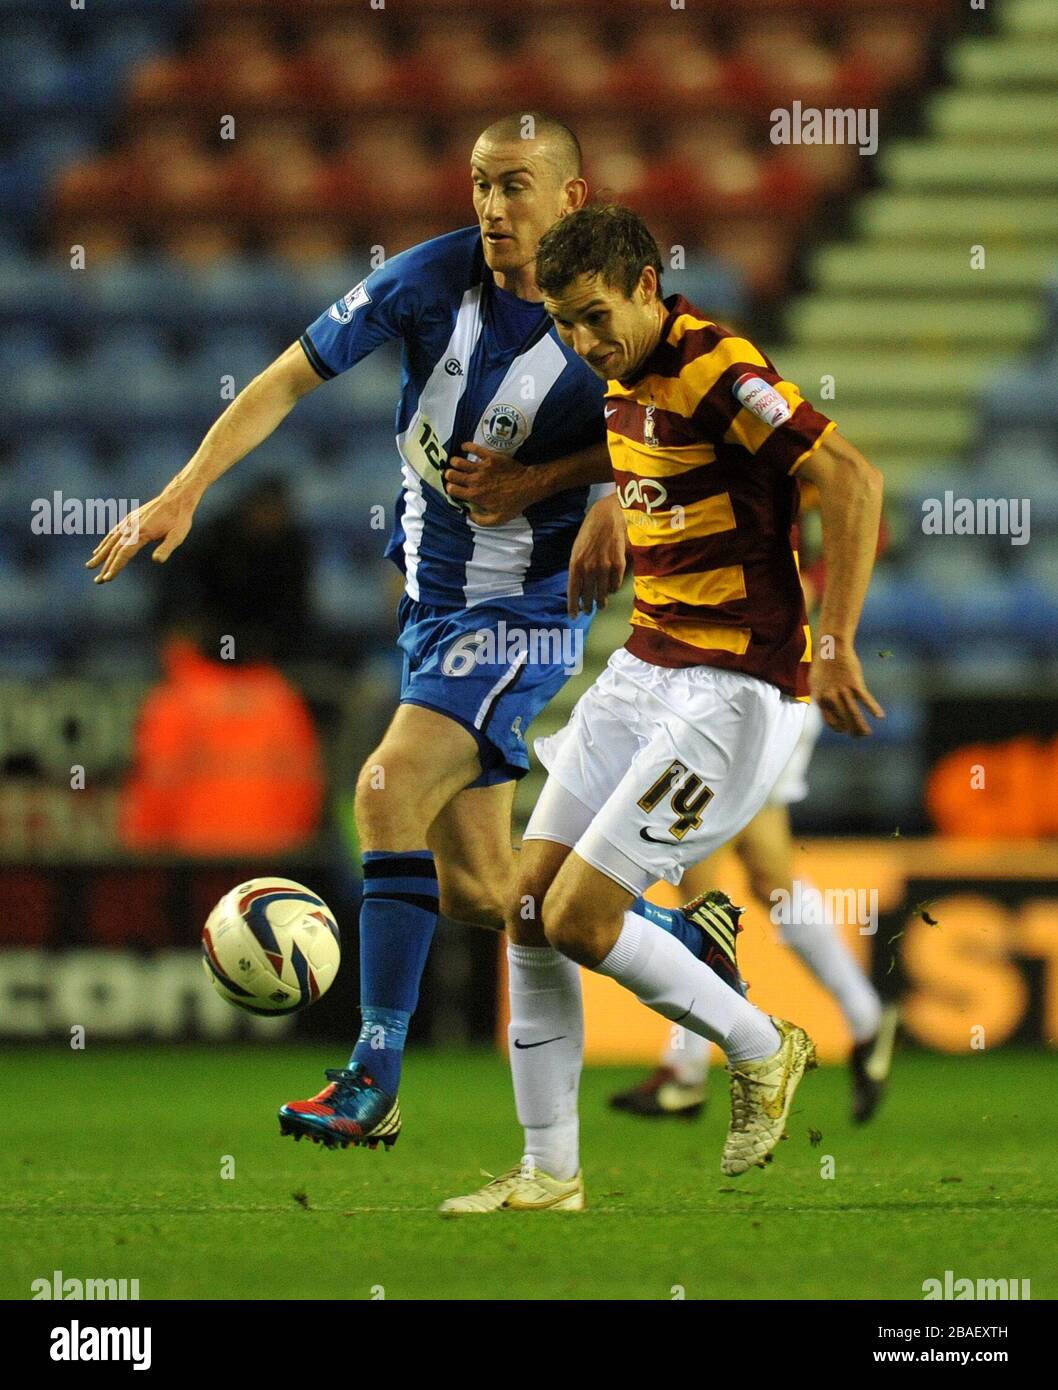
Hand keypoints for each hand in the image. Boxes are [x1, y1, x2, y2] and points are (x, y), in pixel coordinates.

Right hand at [86, 485, 197, 582]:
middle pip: (114, 550)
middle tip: (97, 581)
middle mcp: (132, 527)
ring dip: (100, 555)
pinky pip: (113, 532)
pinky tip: (99, 549)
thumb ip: (166, 548)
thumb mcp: (178, 535)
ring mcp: (129, 522)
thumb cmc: (179, 518)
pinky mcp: (130, 519)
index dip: (115, 566)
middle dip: (105, 566)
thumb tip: (157, 560)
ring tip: (90, 565)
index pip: (124, 553)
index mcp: (142, 533)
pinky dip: (105, 542)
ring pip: (110, 541)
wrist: (176, 497)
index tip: (107, 578)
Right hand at [444, 443, 541, 525]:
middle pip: (451, 474)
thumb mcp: (497, 519)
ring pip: (458, 461)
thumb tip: (468, 514)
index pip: (451, 489)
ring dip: (455, 462)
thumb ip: (479, 520)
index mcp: (475, 495)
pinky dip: (466, 446)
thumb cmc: (513, 503)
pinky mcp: (489, 456)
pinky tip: (464, 447)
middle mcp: (475, 480)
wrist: (528, 486)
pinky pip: (473, 447)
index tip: (453, 488)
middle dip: (449, 474)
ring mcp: (481, 467)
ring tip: (457, 463)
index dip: (450, 488)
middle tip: (453, 474)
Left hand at [567, 491, 626, 616]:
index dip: (573, 606)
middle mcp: (589, 568)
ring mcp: (605, 567)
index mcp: (575, 564)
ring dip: (601, 601)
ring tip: (601, 604)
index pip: (573, 591)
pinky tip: (611, 589)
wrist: (608, 515)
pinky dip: (613, 589)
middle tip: (588, 610)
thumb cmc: (590, 530)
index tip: (573, 615)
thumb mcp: (577, 548)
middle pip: (588, 596)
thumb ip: (577, 567)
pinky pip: (615, 584)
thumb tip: (579, 585)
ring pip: (603, 593)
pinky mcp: (619, 564)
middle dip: (588, 606)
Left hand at [810, 644, 884, 736]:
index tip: (844, 729)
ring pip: (854, 714)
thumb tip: (820, 705)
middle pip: (842, 720)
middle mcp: (831, 697)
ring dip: (861, 726)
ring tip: (867, 734)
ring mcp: (843, 691)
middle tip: (858, 736)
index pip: (829, 720)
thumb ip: (819, 695)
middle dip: (851, 730)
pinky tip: (880, 716)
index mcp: (820, 698)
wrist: (832, 647)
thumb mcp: (815, 682)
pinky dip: (874, 708)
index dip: (837, 727)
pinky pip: (866, 699)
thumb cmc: (823, 664)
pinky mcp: (855, 684)